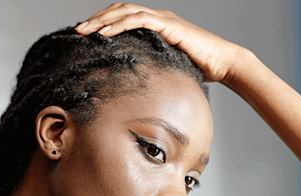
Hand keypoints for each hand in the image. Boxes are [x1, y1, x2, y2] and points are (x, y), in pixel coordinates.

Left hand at [75, 3, 243, 82]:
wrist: (222, 63)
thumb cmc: (198, 67)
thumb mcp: (168, 65)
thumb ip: (153, 65)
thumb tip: (136, 80)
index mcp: (156, 24)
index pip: (125, 16)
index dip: (105, 22)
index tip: (88, 35)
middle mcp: (158, 17)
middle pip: (121, 10)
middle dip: (97, 19)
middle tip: (78, 31)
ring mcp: (164, 19)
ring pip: (126, 11)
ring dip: (103, 20)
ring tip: (84, 30)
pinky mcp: (169, 25)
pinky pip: (140, 20)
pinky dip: (120, 24)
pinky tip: (105, 33)